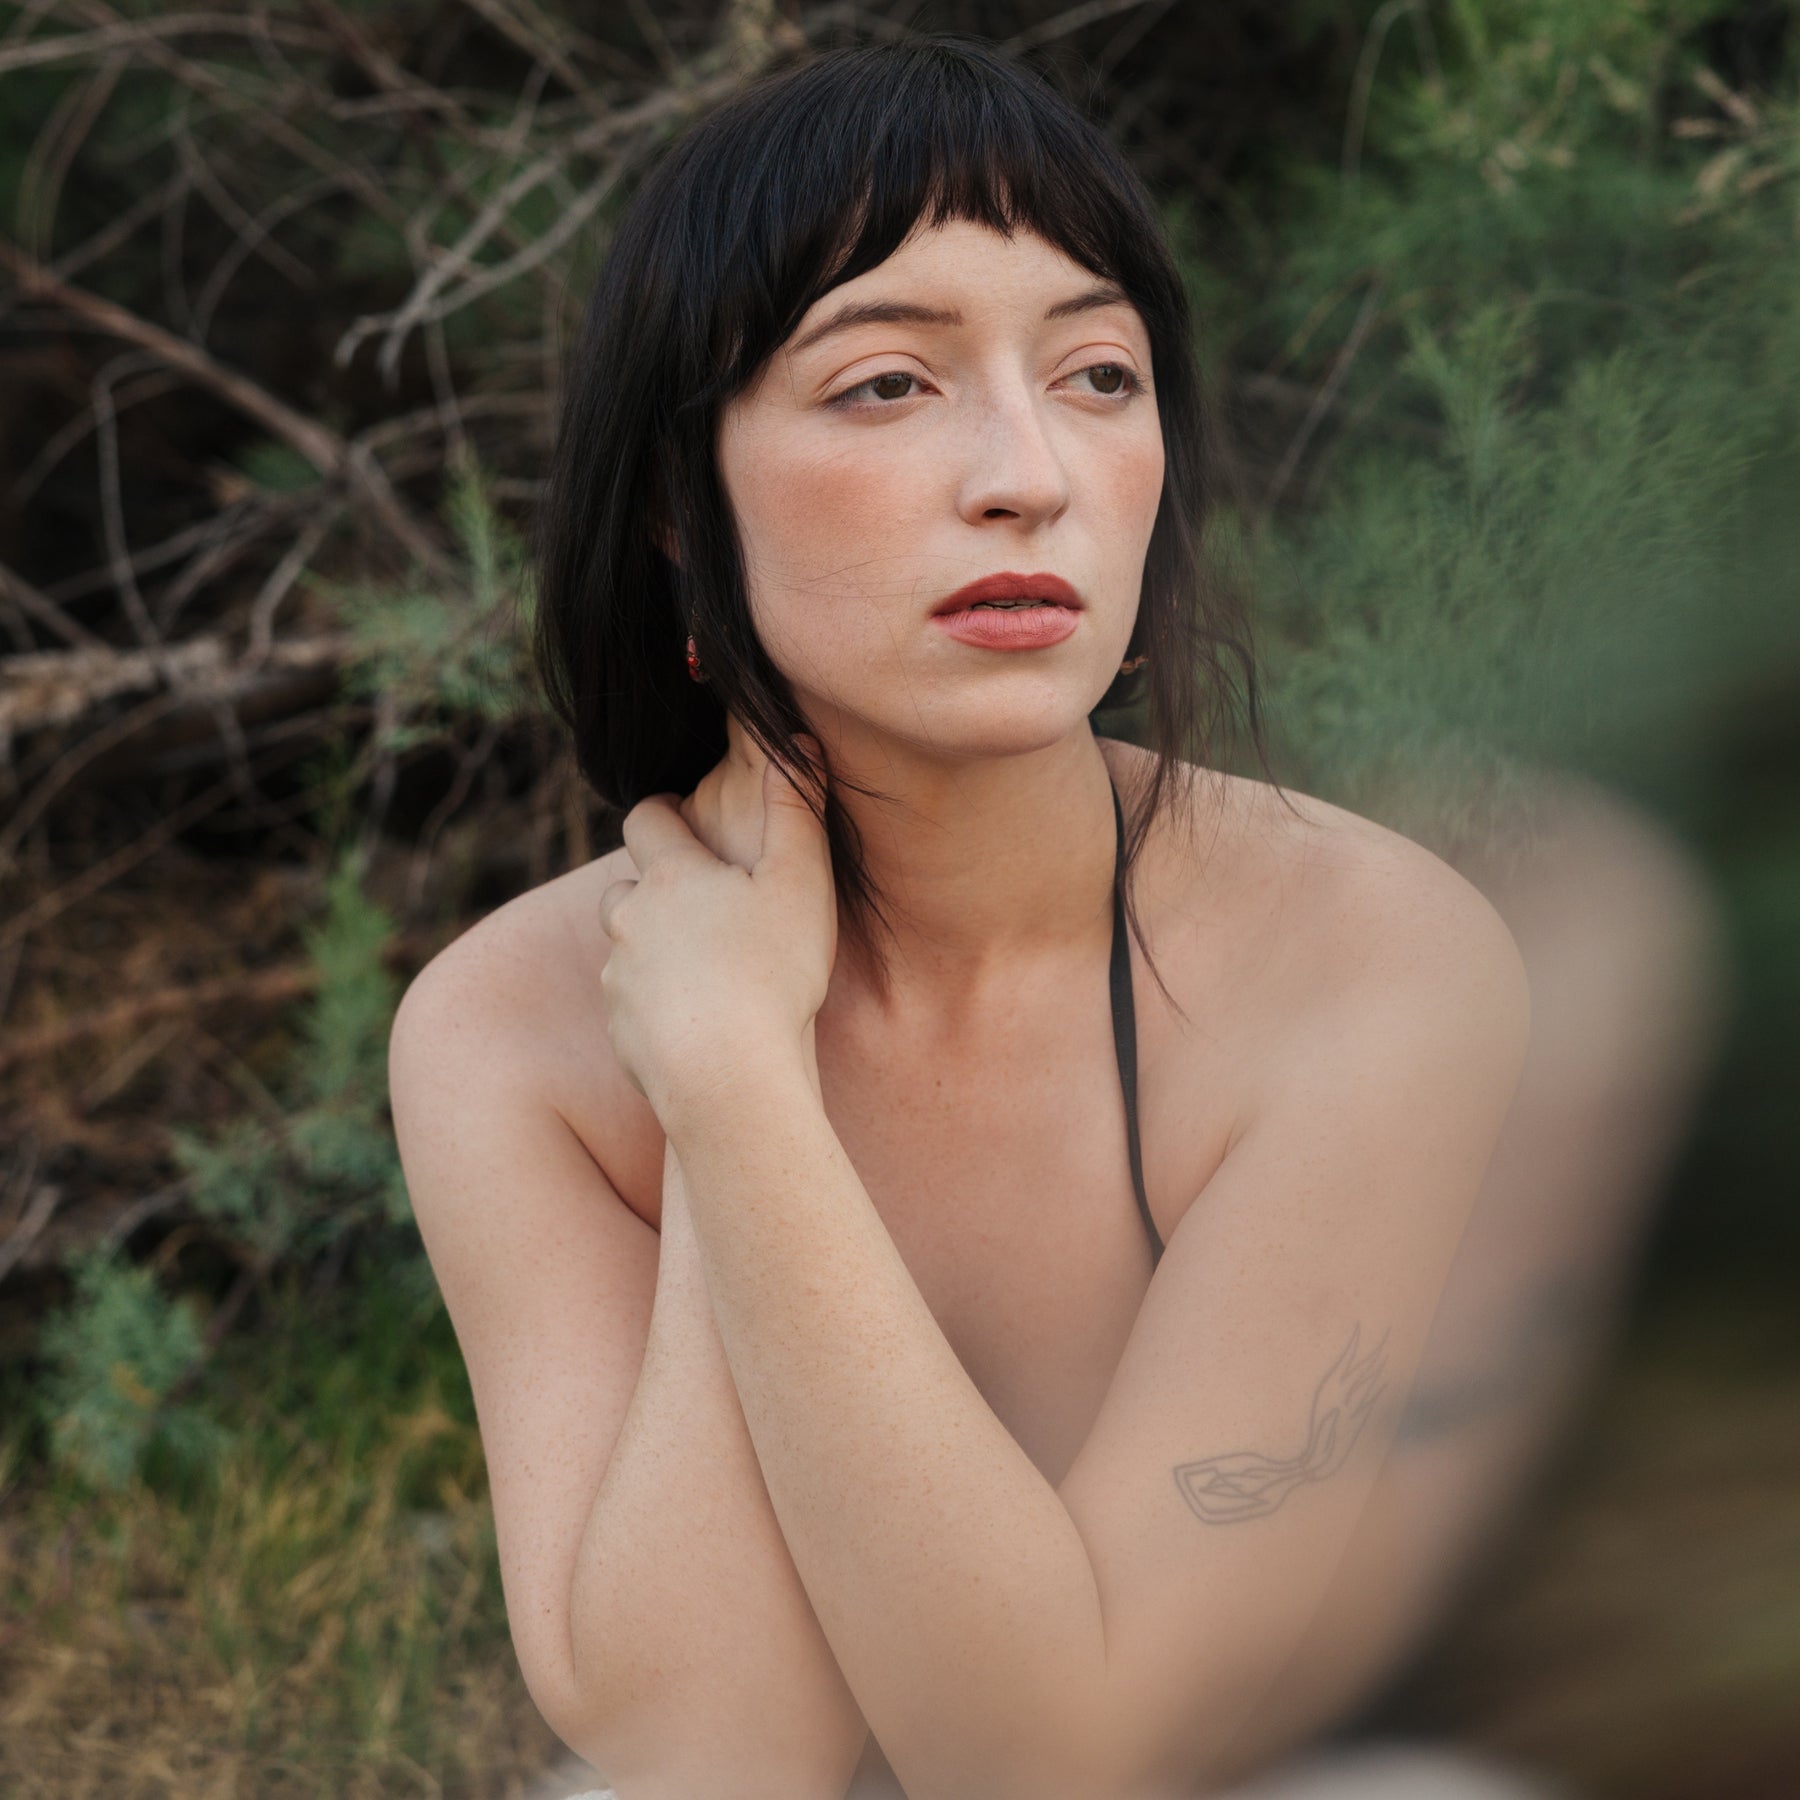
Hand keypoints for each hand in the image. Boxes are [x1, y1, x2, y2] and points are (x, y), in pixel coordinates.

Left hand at [597, 728, 835, 1123]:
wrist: (727, 1075)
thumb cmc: (773, 972)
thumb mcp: (801, 881)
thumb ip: (797, 808)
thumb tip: (795, 741)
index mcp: (672, 876)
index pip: (646, 819)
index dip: (663, 812)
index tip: (680, 815)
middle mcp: (631, 920)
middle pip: (626, 887)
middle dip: (655, 887)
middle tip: (702, 902)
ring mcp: (620, 978)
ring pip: (627, 948)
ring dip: (654, 949)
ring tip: (704, 968)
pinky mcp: (620, 1031)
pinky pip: (633, 1006)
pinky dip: (658, 1006)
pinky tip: (700, 1023)